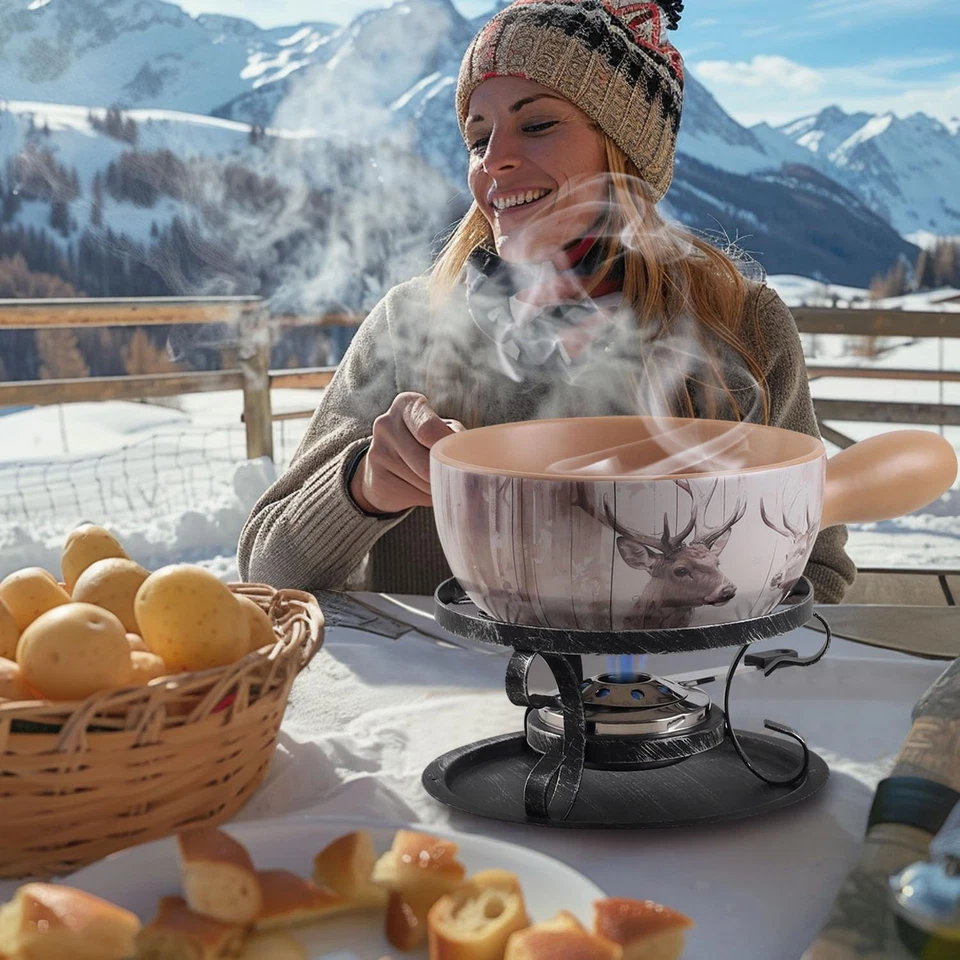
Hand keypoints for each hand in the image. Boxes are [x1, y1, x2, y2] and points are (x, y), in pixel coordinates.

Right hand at [350, 393, 463, 514]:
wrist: (385, 466)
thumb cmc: (424, 443)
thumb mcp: (442, 430)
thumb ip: (456, 437)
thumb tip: (474, 459)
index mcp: (406, 404)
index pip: (428, 429)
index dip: (449, 448)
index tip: (463, 459)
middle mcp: (386, 423)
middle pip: (427, 459)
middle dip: (447, 472)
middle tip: (459, 478)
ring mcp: (377, 451)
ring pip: (421, 480)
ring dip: (439, 487)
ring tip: (440, 482)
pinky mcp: (375, 478)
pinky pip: (411, 495)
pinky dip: (426, 498)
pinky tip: (423, 490)